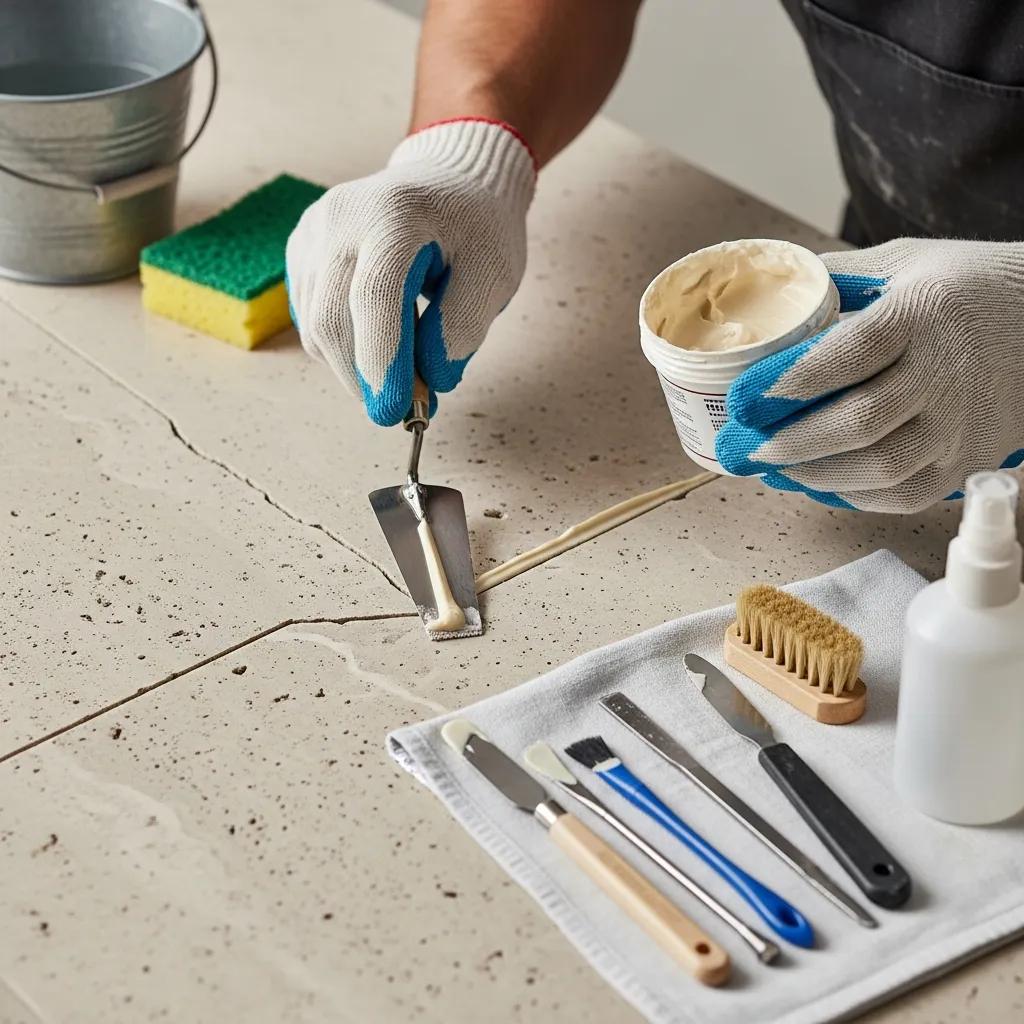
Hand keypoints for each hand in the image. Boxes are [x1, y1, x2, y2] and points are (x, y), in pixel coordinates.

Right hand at [286, 119, 535, 425]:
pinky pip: (312, 318)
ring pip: (317, 328)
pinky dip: (343, 345)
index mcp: (394, 216)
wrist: (448, 178)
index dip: (382, 363)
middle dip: (365, 379)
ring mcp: (313, 233)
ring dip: (355, 367)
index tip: (397, 411)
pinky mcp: (302, 250)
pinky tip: (380, 337)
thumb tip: (433, 379)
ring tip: (403, 368)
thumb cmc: (475, 226)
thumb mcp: (494, 272)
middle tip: (404, 409)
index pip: (374, 298)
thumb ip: (464, 325)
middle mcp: (340, 219)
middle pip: (332, 320)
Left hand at [715, 238, 1023, 512]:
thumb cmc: (964, 288)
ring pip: (882, 468)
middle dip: (790, 443)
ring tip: (771, 470)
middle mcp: (945, 373)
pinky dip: (854, 496)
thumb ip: (837, 280)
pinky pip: (906, 495)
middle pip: (861, 421)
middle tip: (742, 450)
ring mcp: (960, 423)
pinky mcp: (968, 459)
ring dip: (815, 475)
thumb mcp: (904, 264)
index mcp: (921, 315)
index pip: (850, 354)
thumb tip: (766, 296)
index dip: (789, 382)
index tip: (741, 399)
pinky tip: (817, 483)